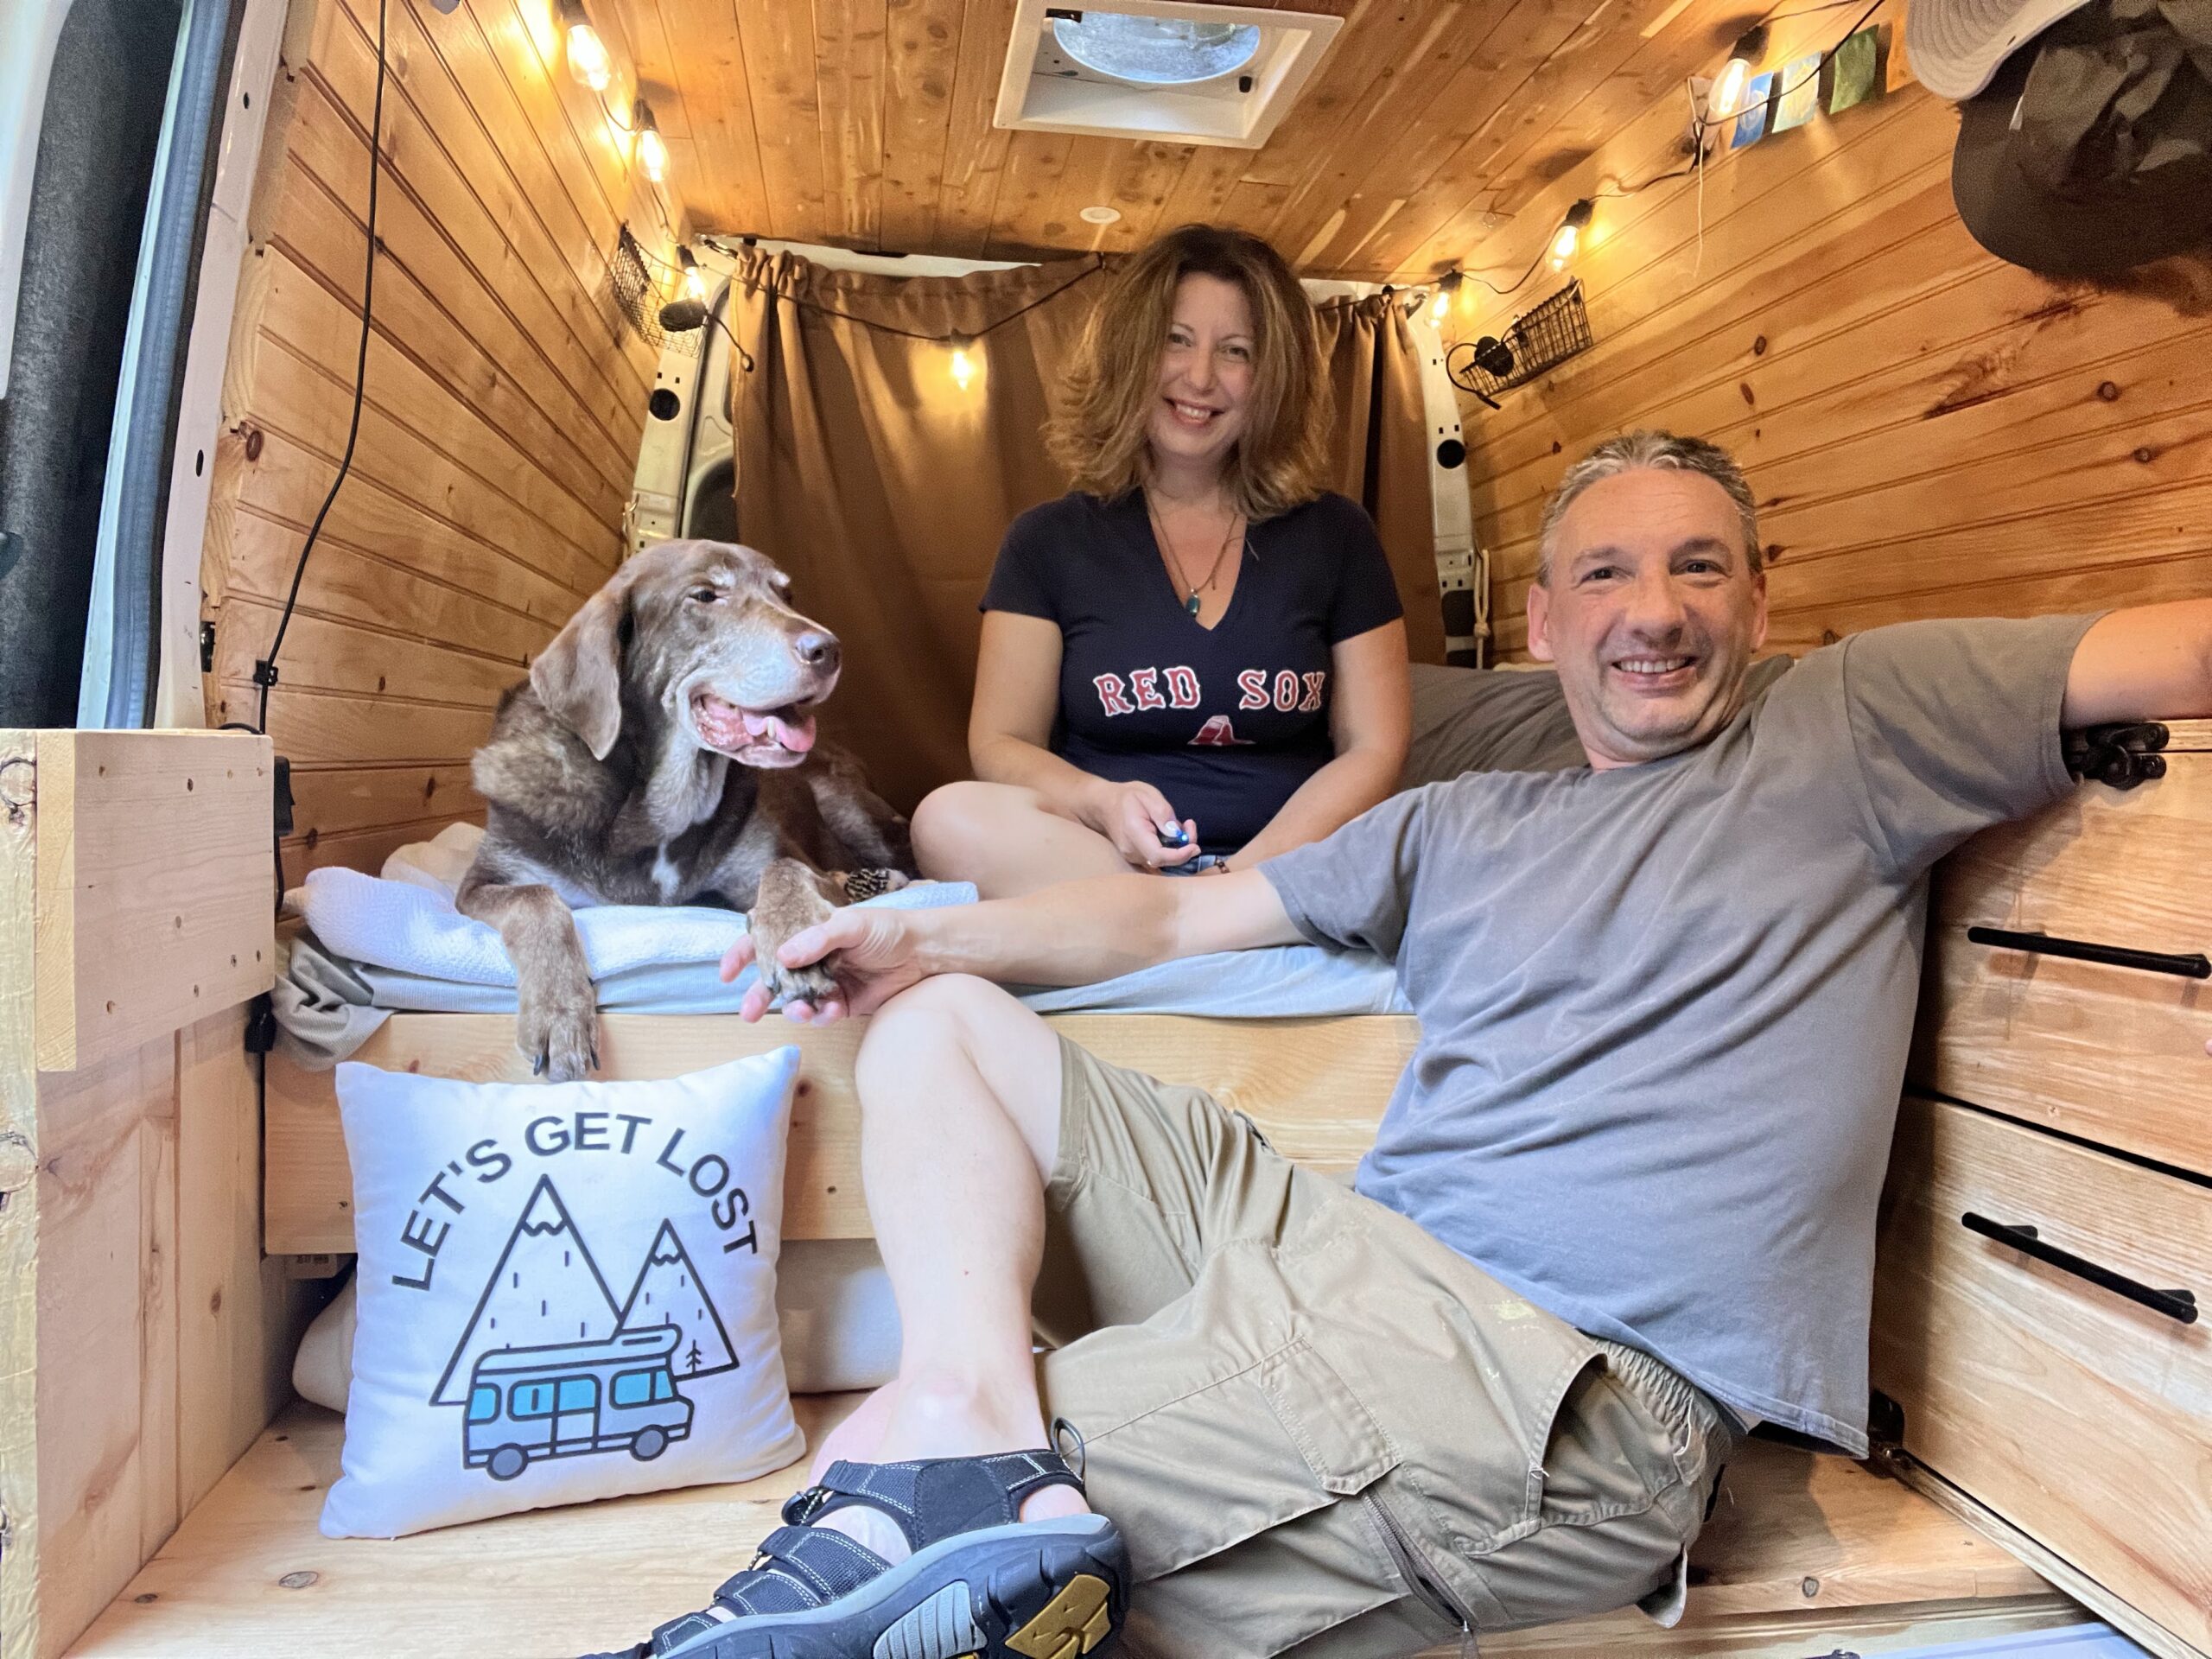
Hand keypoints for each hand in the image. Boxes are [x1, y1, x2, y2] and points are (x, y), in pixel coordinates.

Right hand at [718, 904, 929, 1024]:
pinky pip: (821, 1015)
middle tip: (749, 1011)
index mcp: (807, 933)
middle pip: (774, 978)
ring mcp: (825, 983)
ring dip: (793, 1008)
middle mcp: (811, 959)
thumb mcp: (851, 924)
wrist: (922, 953)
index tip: (727, 972)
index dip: (742, 955)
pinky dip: (822, 1015)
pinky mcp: (842, 1004)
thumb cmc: (887, 929)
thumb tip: (783, 955)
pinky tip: (833, 1009)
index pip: (766, 941)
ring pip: (795, 1001)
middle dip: (759, 996)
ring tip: (800, 1009)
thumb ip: (818, 939)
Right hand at [1081, 779, 1199, 870]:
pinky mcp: (1136, 857)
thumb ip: (1163, 813)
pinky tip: (1171, 833)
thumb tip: (1177, 833)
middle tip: (1189, 825)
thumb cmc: (1127, 796)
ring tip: (1180, 825)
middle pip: (1164, 860)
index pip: (1158, 855)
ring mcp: (1132, 856)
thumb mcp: (1148, 795)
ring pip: (1163, 860)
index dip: (1180, 855)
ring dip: (1178, 847)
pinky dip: (1170, 849)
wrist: (1104, 804)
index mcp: (1134, 833)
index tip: (1194, 846)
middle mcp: (1132, 850)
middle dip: (1184, 848)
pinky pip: (1158, 858)